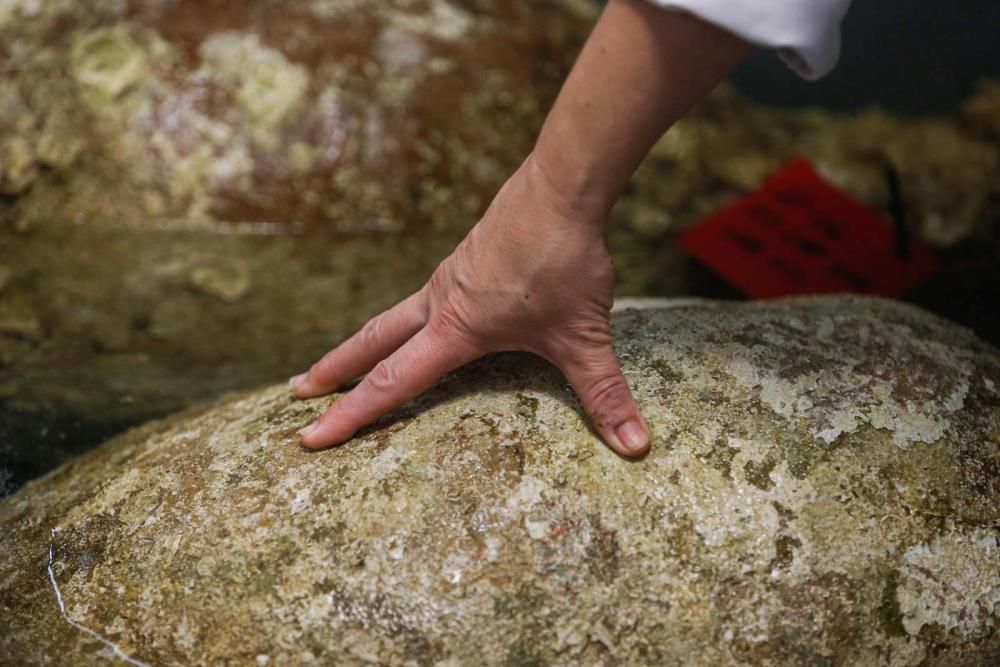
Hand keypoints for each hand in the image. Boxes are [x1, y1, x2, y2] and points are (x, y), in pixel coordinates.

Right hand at [290, 155, 650, 456]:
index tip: (308, 438)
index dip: (351, 417)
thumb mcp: (585, 336)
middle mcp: (441, 302)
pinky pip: (424, 296)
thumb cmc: (566, 261)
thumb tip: (636, 445)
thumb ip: (605, 393)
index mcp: (457, 328)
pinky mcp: (467, 258)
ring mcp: (451, 276)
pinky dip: (404, 318)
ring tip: (347, 361)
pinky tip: (422, 318)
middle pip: (372, 342)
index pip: (393, 383)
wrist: (561, 186)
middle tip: (299, 395)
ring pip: (394, 315)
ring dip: (364, 342)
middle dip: (335, 373)